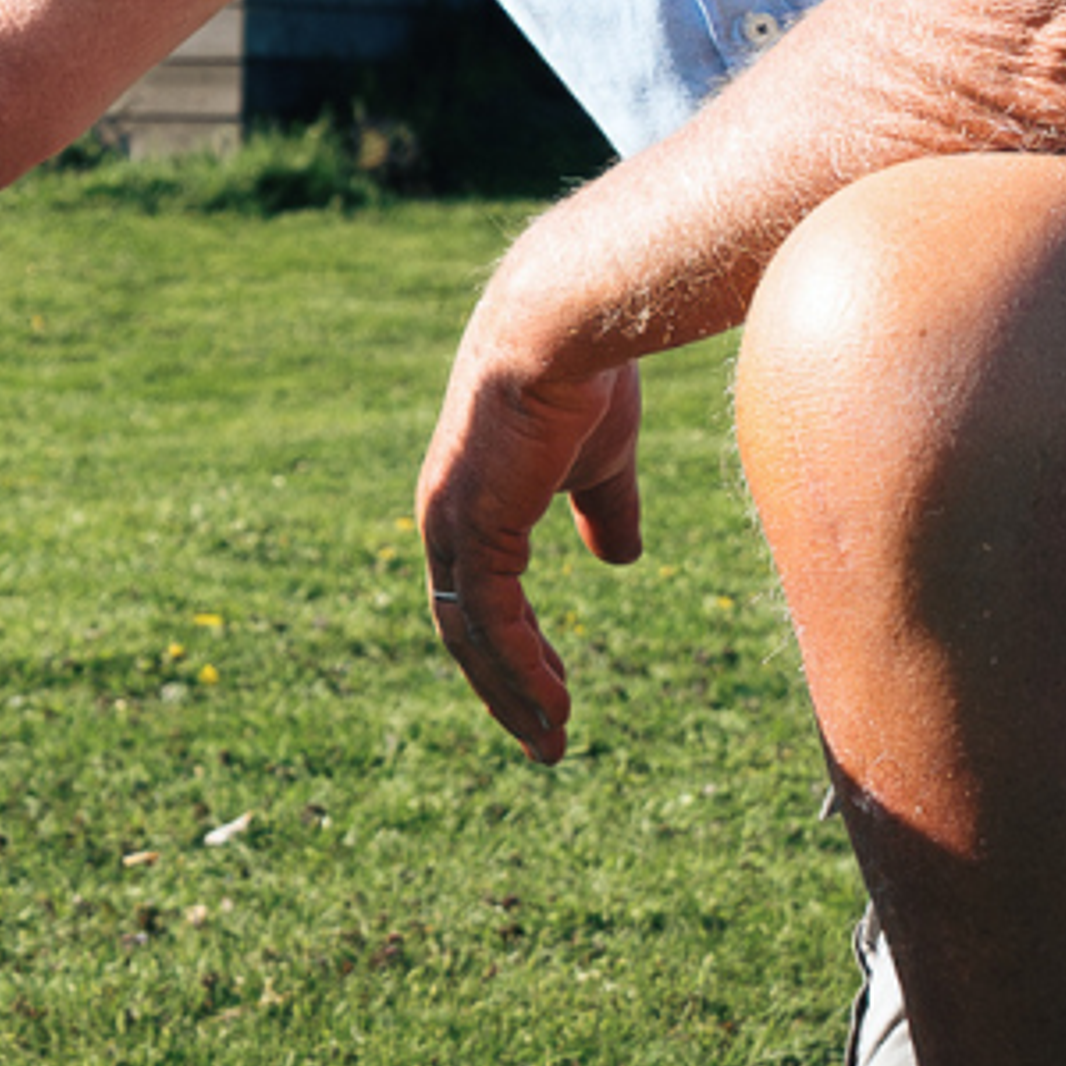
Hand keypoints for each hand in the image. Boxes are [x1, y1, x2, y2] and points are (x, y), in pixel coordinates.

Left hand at [415, 299, 644, 762]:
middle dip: (504, 690)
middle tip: (543, 740)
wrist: (569, 324)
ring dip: (512, 693)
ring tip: (551, 739)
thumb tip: (619, 558)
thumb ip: (602, 510)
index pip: (478, 597)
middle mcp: (446, 520)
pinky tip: (551, 703)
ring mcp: (453, 524)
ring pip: (473, 636)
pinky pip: (491, 619)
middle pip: (464, 629)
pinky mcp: (474, 527)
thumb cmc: (586, 376)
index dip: (511, 649)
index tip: (549, 693)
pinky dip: (519, 668)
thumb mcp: (598, 461)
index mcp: (470, 503)